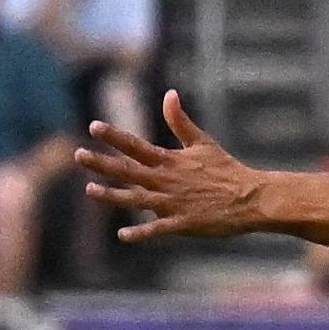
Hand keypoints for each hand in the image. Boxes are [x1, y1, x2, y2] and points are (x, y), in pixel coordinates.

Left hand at [75, 90, 264, 241]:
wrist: (250, 196)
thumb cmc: (225, 168)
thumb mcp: (202, 142)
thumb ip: (181, 121)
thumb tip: (169, 94)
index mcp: (172, 161)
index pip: (137, 145)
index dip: (115, 136)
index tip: (94, 126)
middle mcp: (168, 180)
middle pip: (128, 170)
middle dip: (102, 163)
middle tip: (78, 154)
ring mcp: (173, 202)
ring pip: (136, 199)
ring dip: (112, 196)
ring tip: (90, 191)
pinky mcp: (182, 222)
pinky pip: (157, 228)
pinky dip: (141, 232)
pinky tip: (123, 235)